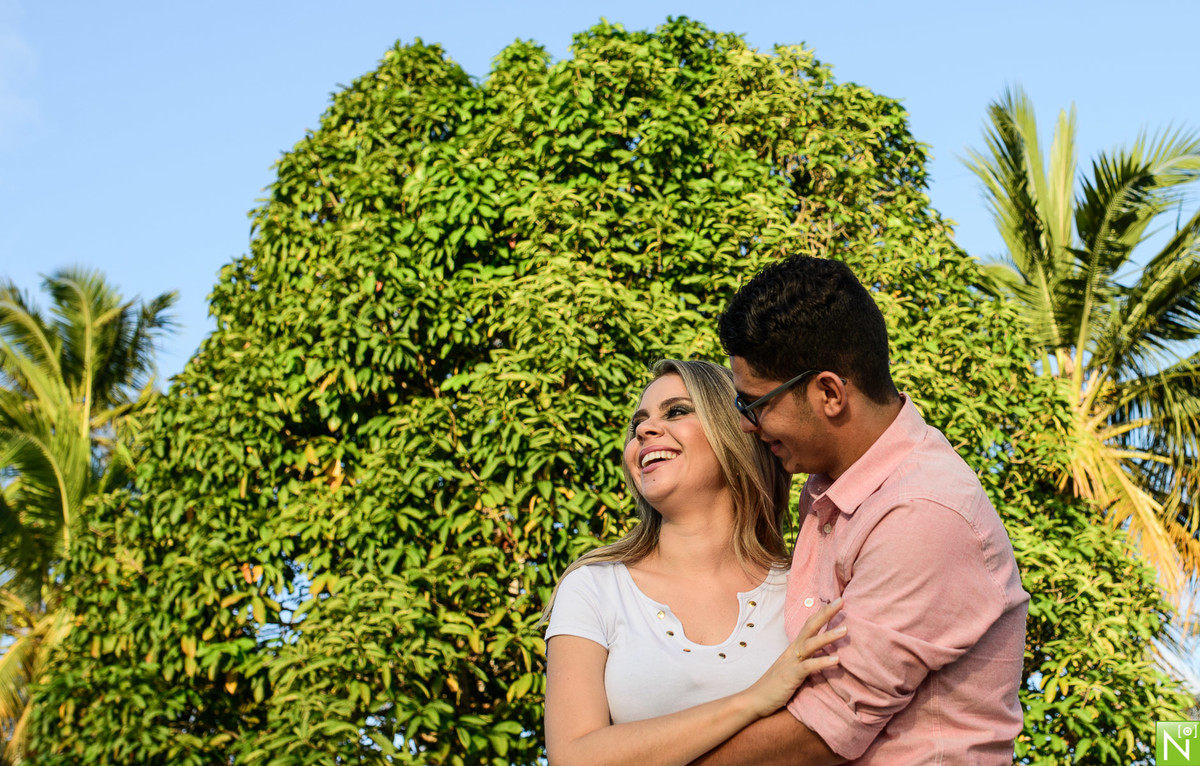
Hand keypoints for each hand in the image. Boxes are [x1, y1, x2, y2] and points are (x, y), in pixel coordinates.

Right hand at [741, 598, 844, 718]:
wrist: (755, 699)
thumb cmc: (775, 686)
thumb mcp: (792, 669)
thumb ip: (806, 661)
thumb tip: (824, 657)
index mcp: (794, 649)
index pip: (809, 626)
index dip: (822, 613)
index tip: (837, 602)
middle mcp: (793, 651)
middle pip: (810, 627)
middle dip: (826, 613)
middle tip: (841, 601)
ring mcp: (791, 662)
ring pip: (810, 644)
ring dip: (828, 636)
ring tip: (845, 629)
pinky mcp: (791, 676)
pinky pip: (808, 666)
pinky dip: (822, 662)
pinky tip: (836, 660)